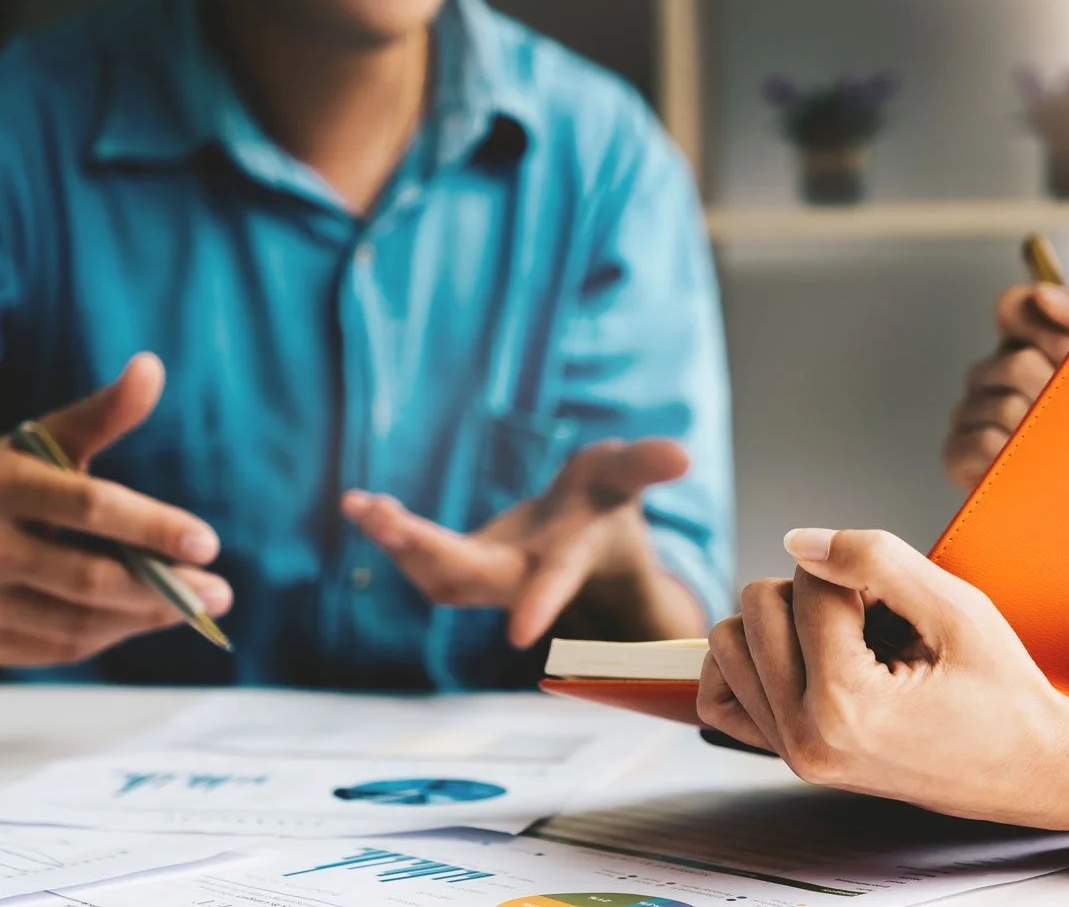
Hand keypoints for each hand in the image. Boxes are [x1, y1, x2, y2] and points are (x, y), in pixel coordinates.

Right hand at [0, 354, 231, 666]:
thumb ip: (101, 414)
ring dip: (143, 619)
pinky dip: (108, 637)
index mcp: (4, 483)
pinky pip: (54, 648)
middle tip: (221, 592)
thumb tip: (152, 366)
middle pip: (87, 577)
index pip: (89, 507)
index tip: (210, 544)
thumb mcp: (38, 441)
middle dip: (162, 589)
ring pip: (73, 622)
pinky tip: (146, 620)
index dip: (152, 527)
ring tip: (197, 606)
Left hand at [342, 438, 705, 648]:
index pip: (556, 581)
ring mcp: (487, 576)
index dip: (542, 603)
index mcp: (566, 558)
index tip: (518, 635)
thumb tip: (683, 456)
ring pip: (438, 576)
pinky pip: (420, 559)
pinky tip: (363, 508)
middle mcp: (522, 576)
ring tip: (362, 507)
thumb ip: (646, 465)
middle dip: (430, 552)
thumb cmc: (601, 505)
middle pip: (473, 577)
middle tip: (386, 518)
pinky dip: (391, 536)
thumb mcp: (623, 475)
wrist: (576, 544)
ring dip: (399, 545)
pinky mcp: (461, 567)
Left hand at [698, 528, 1068, 835]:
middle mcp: (805, 737)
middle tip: (873, 622)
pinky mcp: (782, 757)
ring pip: (728, 641)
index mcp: (845, 705)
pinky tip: (796, 656)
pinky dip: (747, 661)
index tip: (901, 609)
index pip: (809, 585)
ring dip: (779, 623)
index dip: (860, 575)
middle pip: (757, 606)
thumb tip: (795, 540)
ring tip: (842, 642)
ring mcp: (789, 754)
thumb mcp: (956, 608)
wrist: (1029, 769)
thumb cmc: (1001, 692)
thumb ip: (874, 558)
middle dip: (815, 594)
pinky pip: (719, 694)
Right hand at [944, 283, 1068, 491]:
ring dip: (1039, 429)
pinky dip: (1010, 455)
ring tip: (1059, 444)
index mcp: (1027, 343)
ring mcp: (971, 413)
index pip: (1012, 306)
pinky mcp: (957, 453)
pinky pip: (981, 442)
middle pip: (1014, 362)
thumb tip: (1043, 296)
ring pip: (1002, 406)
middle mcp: (993, 375)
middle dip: (1056, 389)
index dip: (1041, 324)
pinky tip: (1028, 464)